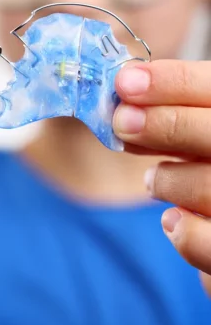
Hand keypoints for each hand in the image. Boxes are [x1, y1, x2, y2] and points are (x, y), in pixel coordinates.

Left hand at [113, 59, 210, 296]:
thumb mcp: (202, 131)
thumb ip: (173, 115)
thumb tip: (123, 102)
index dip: (174, 82)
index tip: (125, 82)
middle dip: (164, 124)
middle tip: (121, 121)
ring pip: (207, 186)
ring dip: (167, 180)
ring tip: (155, 179)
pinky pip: (207, 243)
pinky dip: (182, 232)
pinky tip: (173, 220)